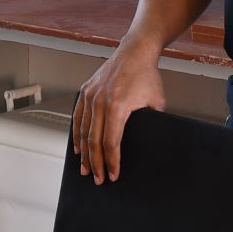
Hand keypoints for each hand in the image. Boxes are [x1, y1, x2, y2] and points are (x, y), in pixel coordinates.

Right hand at [72, 43, 166, 183]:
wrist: (135, 52)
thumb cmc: (147, 76)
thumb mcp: (156, 102)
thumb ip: (152, 123)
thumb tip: (152, 142)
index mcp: (118, 106)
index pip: (111, 142)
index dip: (112, 161)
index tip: (114, 174)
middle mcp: (100, 101)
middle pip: (94, 141)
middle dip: (96, 163)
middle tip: (98, 179)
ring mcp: (90, 96)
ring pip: (83, 131)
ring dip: (84, 153)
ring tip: (85, 169)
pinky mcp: (85, 91)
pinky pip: (77, 117)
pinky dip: (76, 134)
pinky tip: (77, 147)